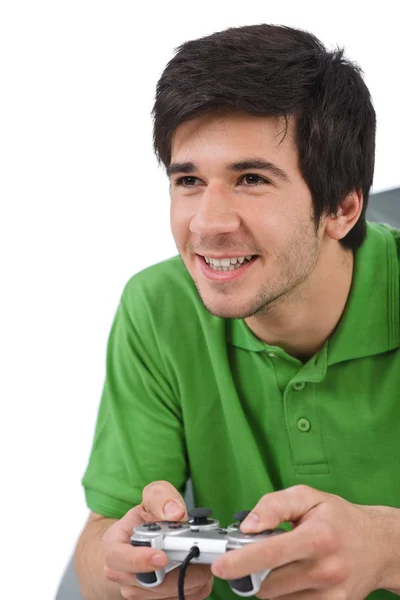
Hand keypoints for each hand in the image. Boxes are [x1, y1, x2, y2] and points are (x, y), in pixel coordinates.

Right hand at [101, 480, 212, 599]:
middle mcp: (122, 573)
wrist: (145, 538)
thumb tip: (174, 512)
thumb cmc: (146, 518)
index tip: (162, 557)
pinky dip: (196, 587)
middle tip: (200, 553)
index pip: (118, 559)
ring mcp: (137, 592)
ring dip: (192, 578)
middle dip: (180, 568)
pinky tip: (198, 569)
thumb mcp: (151, 496)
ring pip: (169, 594)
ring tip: (202, 557)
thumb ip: (160, 497)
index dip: (139, 561)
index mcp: (114, 545)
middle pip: (151, 582)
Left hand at [211, 485, 388, 598]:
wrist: (379, 546)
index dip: (241, 561)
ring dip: (269, 583)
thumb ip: (275, 504)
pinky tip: (295, 576)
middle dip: (254, 570)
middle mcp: (325, 570)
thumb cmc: (339, 519)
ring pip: (277, 598)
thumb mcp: (308, 497)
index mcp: (318, 537)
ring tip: (284, 562)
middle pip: (268, 583)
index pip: (270, 554)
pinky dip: (286, 594)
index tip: (221, 565)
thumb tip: (248, 525)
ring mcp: (331, 595)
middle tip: (258, 554)